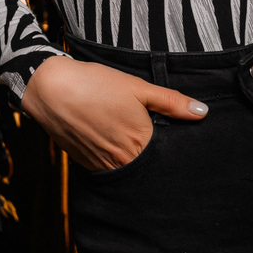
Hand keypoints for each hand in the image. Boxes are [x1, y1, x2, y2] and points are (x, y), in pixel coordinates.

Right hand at [19, 54, 208, 170]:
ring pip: (125, 169)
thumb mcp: (137, 87)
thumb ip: (171, 102)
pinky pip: (105, 167)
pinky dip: (110, 158)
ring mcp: (101, 165)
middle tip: (146, 137)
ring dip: (130, 159)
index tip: (176, 144)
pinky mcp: (83, 163)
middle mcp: (121, 161)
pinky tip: (107, 138)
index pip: (166, 158)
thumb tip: (203, 112)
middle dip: (152, 157)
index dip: (171, 151)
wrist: (49, 88)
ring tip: (124, 135)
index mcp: (140, 143)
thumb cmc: (95, 84)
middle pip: (146, 167)